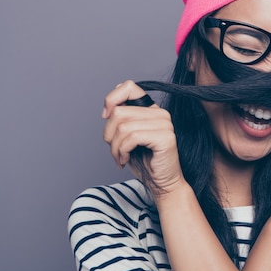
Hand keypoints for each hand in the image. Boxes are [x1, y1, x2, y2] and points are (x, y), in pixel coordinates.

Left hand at [102, 80, 183, 195]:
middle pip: (119, 112)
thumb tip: (108, 109)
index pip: (129, 86)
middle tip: (114, 150)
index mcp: (151, 109)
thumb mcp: (126, 137)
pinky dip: (122, 151)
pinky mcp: (165, 137)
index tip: (105, 116)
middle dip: (108, 134)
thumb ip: (121, 120)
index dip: (111, 99)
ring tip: (119, 157)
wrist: (162, 184)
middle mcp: (160, 113)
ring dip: (114, 147)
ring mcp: (165, 124)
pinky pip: (132, 137)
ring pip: (123, 127)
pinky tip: (125, 160)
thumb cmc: (144, 162)